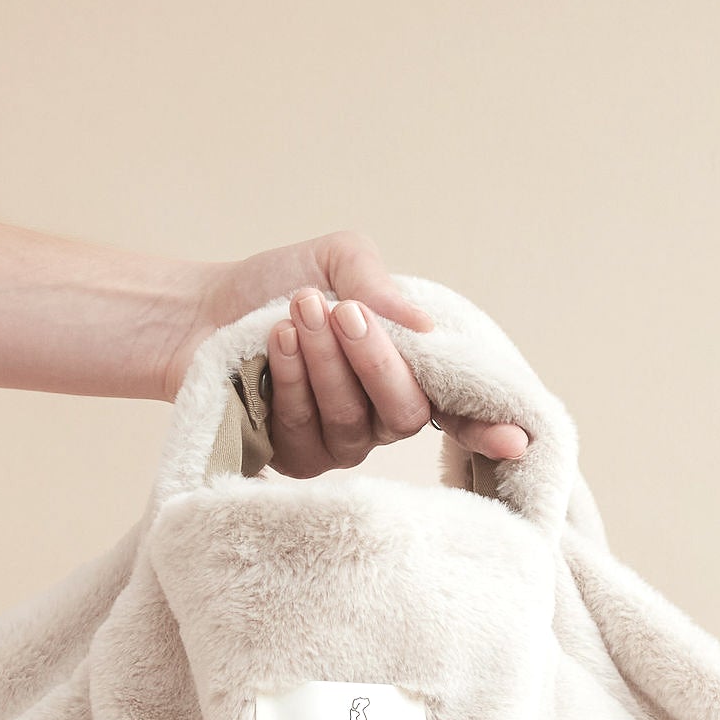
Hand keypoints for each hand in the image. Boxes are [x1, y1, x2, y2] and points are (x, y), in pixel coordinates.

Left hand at [169, 231, 529, 478]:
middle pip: (407, 412)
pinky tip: (274, 343)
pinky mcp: (295, 459)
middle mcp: (385, 417)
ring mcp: (342, 444)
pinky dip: (292, 380)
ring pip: (353, 421)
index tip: (516, 440)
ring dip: (324, 361)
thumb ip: (378, 284)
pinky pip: (306, 430)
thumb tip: (421, 327)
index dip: (490, 428)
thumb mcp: (336, 260)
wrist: (203, 309)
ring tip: (296, 310)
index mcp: (410, 371)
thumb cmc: (279, 284)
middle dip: (375, 360)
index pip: (461, 411)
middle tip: (340, 310)